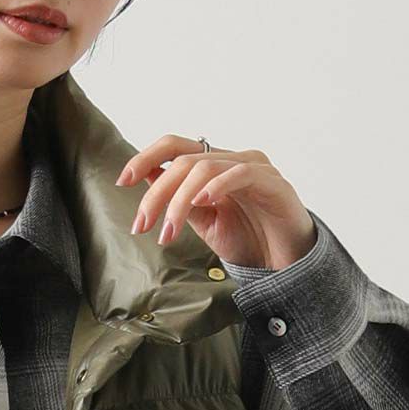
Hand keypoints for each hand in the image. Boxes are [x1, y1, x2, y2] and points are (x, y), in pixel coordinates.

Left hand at [115, 134, 317, 271]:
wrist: (286, 263)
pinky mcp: (272, 182)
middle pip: (183, 160)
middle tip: (142, 226)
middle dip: (155, 194)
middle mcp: (231, 159)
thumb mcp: (203, 222)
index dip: (145, 158)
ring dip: (178, 201)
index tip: (122, 180)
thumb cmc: (248, 240)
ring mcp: (253, 167)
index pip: (175, 147)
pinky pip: (240, 173)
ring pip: (204, 168)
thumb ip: (179, 200)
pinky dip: (217, 186)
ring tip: (168, 232)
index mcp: (213, 166)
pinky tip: (202, 203)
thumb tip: (147, 179)